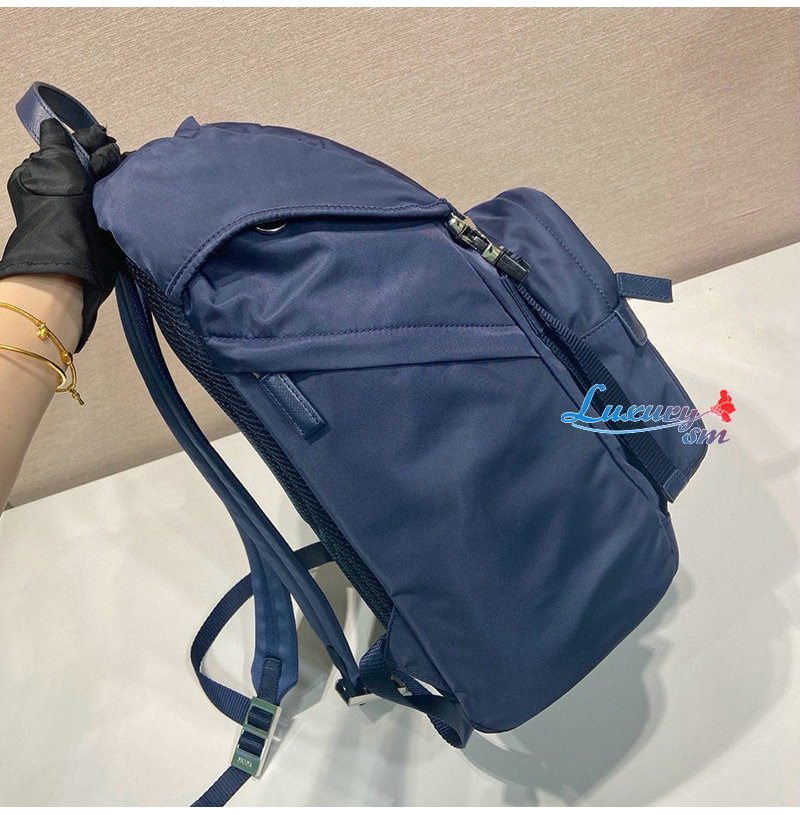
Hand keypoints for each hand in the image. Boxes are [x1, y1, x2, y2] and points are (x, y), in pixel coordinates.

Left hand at [0, 118, 124, 351]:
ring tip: (126, 173)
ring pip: (111, 180)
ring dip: (120, 174)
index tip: (104, 140)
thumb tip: (54, 125)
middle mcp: (69, 189)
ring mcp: (89, 208)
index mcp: (49, 173)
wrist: (74, 255)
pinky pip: (122, 201)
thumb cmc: (57, 207)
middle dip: (107, 158)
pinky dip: (129, 193)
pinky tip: (135, 186)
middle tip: (112, 163)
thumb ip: (56, 141)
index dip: (90, 141)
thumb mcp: (50, 163)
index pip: (75, 147)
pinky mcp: (109, 224)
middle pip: (95, 162)